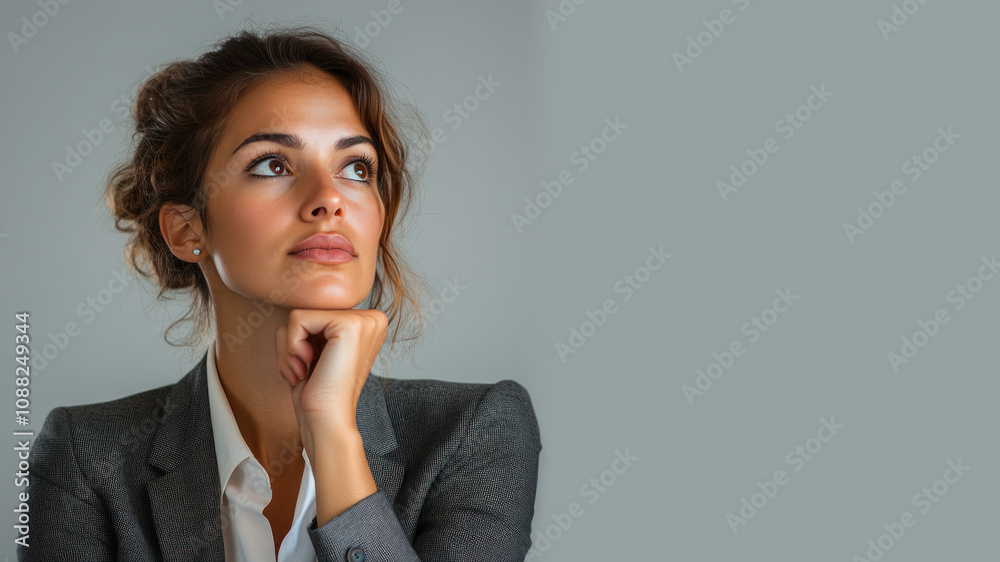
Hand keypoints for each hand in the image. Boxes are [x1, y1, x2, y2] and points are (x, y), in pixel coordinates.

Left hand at [276, 308, 387, 441]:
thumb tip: (294, 300)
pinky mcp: (349, 325)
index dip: (301, 339)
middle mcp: (371, 317)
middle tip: (304, 371)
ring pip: (298, 314)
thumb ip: (314, 322)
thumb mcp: (317, 347)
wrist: (328, 422)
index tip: (310, 367)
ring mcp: (363, 320)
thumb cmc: (318, 393)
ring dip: (288, 348)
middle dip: (291, 343)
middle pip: (307, 310)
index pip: (315, 311)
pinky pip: (297, 319)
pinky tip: (307, 367)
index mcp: (367, 323)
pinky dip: (291, 346)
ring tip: (305, 371)